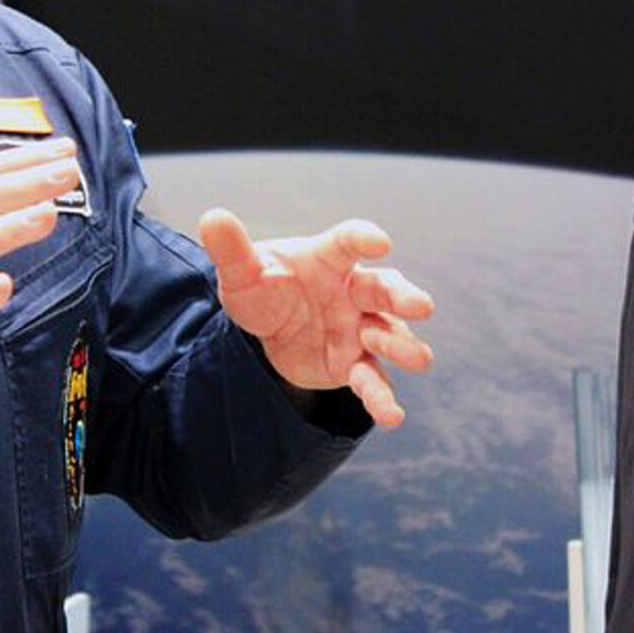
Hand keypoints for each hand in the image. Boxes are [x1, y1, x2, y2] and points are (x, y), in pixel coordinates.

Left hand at [198, 209, 434, 428]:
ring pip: (387, 335)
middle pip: (383, 288)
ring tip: (419, 359)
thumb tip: (212, 217)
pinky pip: (371, 380)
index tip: (379, 241)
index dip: (364, 239)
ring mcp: (358, 328)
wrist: (267, 329)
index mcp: (329, 259)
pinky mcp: (353, 364)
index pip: (349, 243)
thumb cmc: (264, 288)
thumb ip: (231, 248)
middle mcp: (352, 291)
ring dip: (402, 345)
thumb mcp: (242, 272)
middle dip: (403, 296)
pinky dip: (382, 397)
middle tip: (421, 307)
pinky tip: (392, 416)